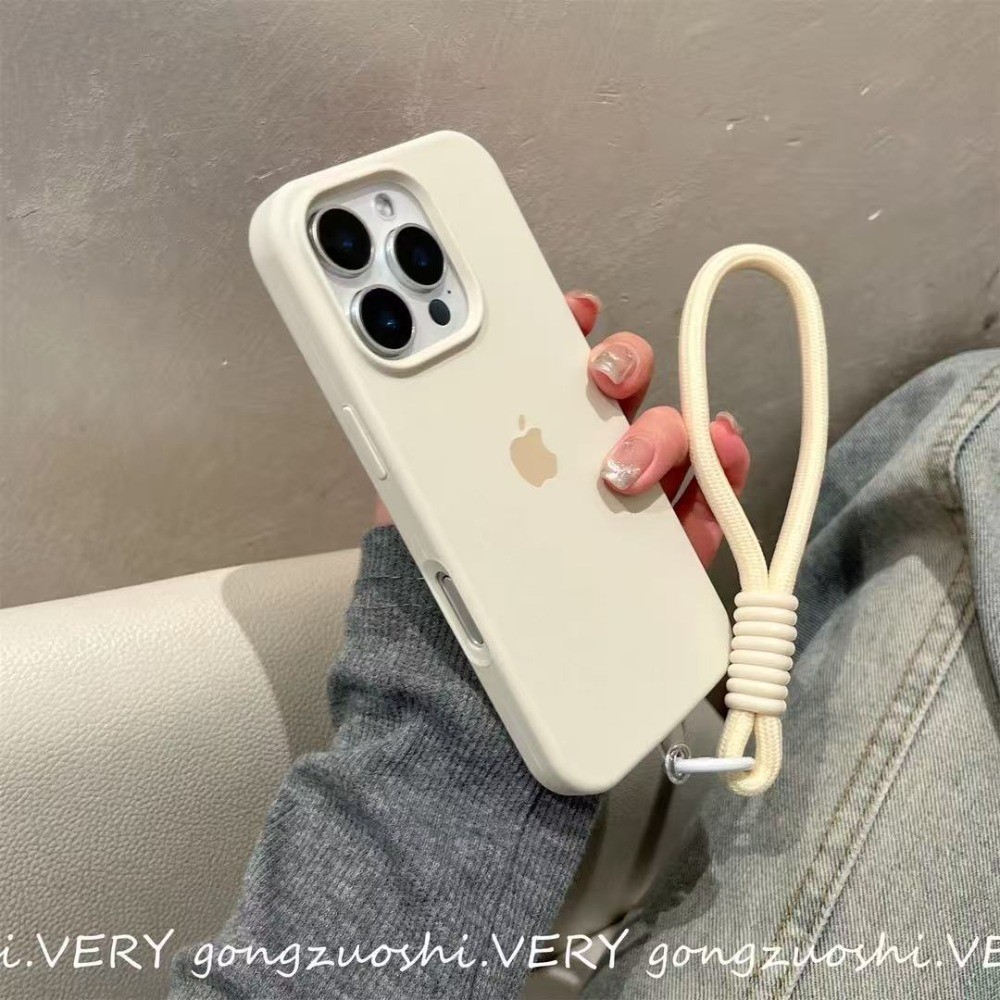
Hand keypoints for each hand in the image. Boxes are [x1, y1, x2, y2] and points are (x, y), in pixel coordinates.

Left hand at [374, 290, 749, 567]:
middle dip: (623, 366)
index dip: (571, 328)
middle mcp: (582, 456)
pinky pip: (712, 496)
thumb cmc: (435, 584)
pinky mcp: (668, 545)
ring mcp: (631, 497)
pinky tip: (718, 449)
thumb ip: (418, 453)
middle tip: (601, 381)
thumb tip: (405, 397)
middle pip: (623, 389)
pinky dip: (724, 466)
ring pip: (671, 432)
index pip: (556, 370)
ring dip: (667, 425)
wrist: (461, 669)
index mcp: (529, 437)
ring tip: (633, 459)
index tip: (574, 311)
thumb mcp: (412, 507)